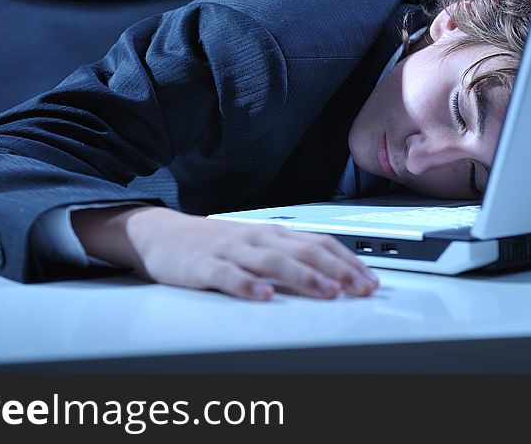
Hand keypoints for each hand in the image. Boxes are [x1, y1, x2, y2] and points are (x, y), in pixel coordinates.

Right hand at [72, 205, 378, 300]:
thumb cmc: (213, 243)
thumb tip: (333, 273)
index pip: (318, 243)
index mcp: (272, 234)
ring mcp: (230, 251)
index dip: (347, 261)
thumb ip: (289, 256)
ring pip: (272, 262)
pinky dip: (247, 285)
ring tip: (325, 291)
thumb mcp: (255, 244)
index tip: (370, 280)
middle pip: (303, 251)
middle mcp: (256, 238)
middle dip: (336, 271)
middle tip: (360, 289)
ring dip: (302, 276)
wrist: (161, 233)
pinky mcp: (203, 266)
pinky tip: (263, 296)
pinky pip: (228, 275)